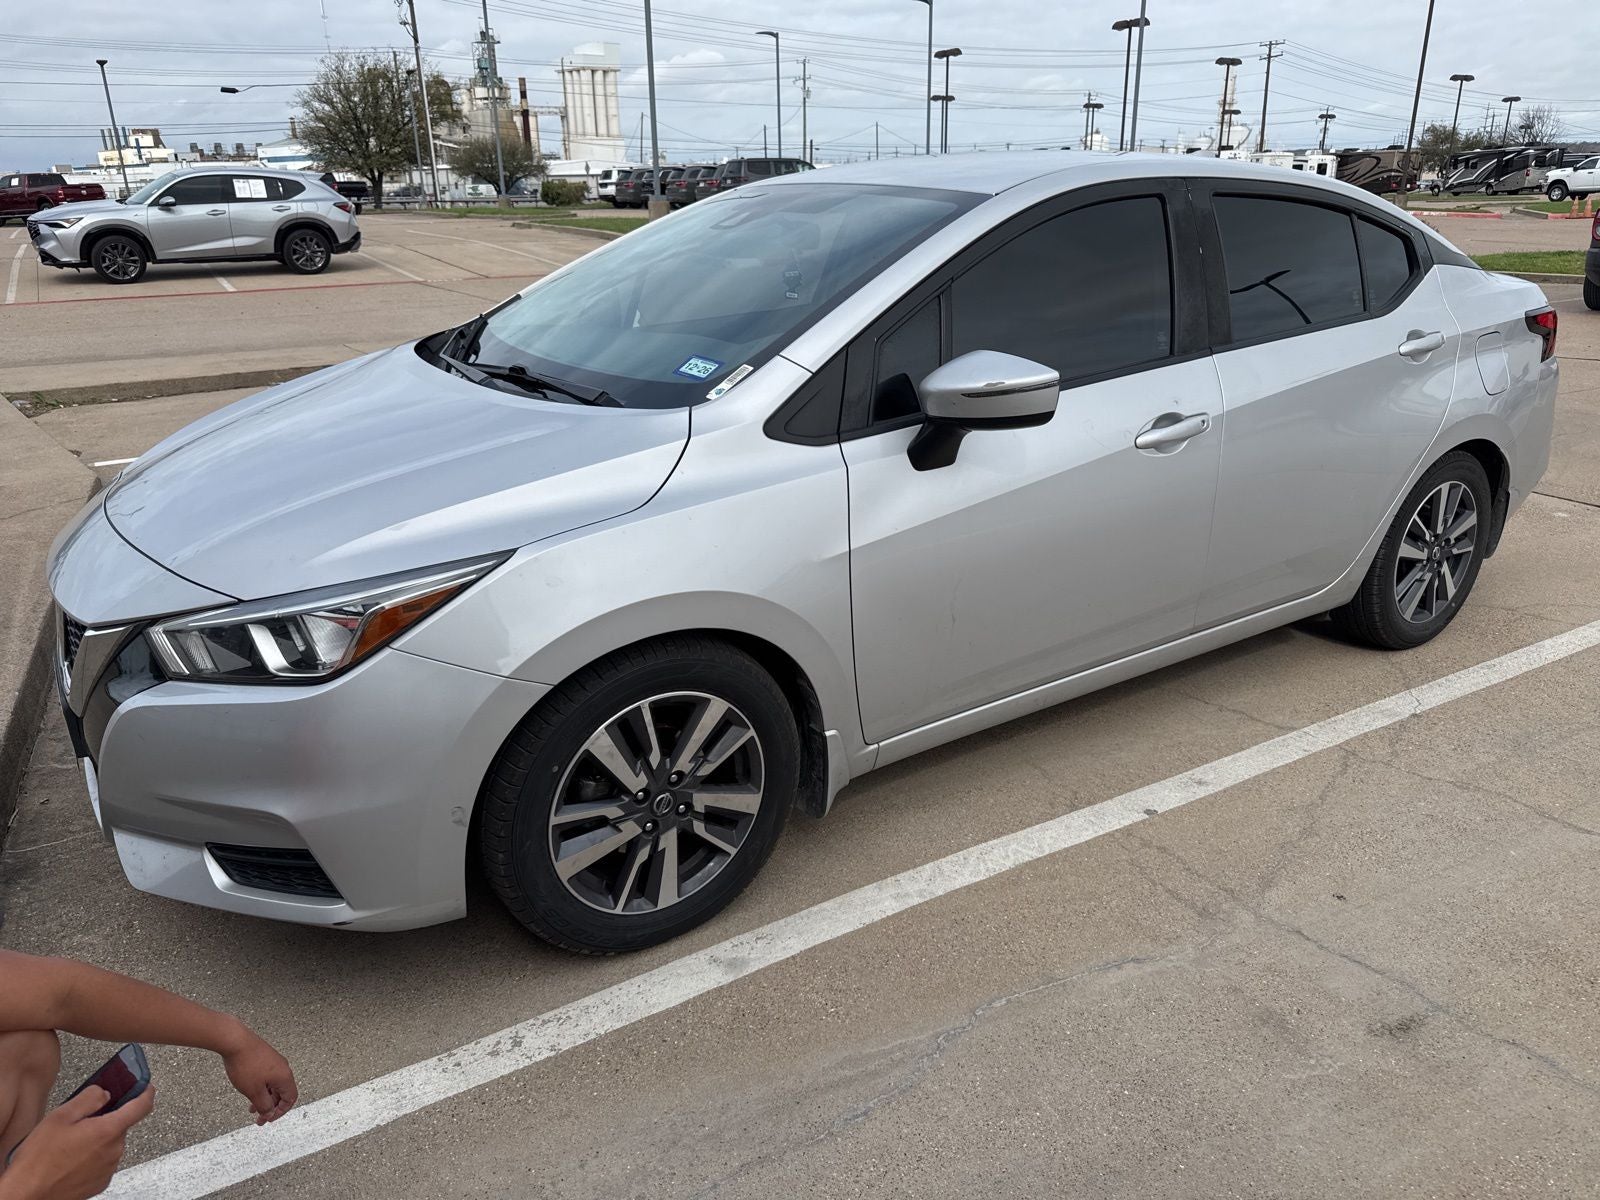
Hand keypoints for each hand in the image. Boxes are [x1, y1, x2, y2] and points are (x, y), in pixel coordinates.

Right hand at [0, 1084, 154, 1199]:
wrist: (27, 1194)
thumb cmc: (38, 1160)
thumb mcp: (60, 1117)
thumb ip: (89, 1098)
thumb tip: (104, 1093)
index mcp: (108, 1131)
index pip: (141, 1106)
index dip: (145, 1092)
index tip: (145, 1087)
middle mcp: (114, 1151)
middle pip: (120, 1126)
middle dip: (105, 1119)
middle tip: (81, 1122)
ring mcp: (108, 1169)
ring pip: (111, 1144)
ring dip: (97, 1139)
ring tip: (69, 1144)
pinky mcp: (100, 1183)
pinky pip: (103, 1161)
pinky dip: (93, 1156)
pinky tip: (71, 1159)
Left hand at [221, 1034, 297, 1124]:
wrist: (235, 1041)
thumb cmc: (245, 1064)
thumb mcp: (254, 1092)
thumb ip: (264, 1105)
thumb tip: (269, 1113)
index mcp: (284, 1076)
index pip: (290, 1099)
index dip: (280, 1112)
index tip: (268, 1119)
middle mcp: (283, 1068)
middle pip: (282, 1092)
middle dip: (271, 1107)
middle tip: (259, 1117)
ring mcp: (274, 1061)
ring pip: (273, 1085)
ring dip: (264, 1098)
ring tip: (251, 1107)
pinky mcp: (265, 1056)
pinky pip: (267, 1076)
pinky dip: (261, 1087)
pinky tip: (249, 1090)